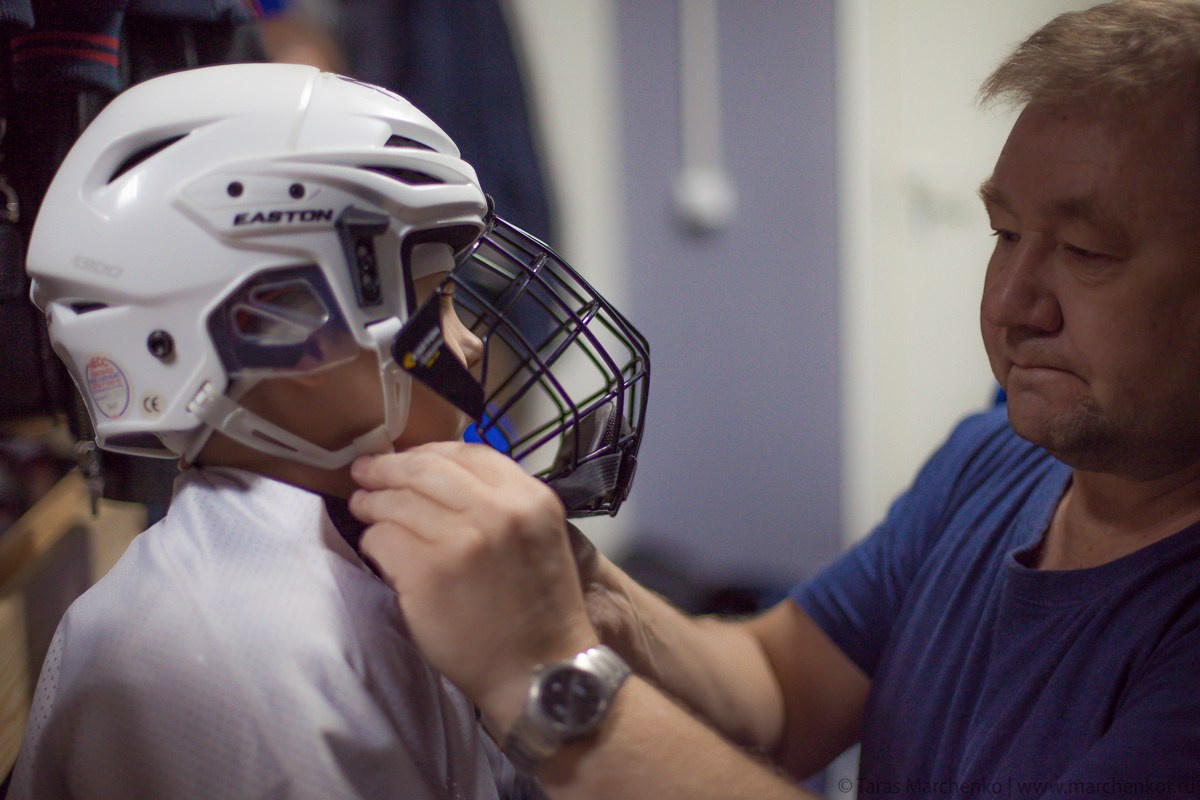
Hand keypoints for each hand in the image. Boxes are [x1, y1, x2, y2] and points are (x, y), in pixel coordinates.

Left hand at [350, 442, 599, 730]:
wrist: (538, 669)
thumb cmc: (536, 607)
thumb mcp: (538, 536)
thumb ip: (501, 501)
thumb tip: (438, 475)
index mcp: (529, 498)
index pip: (467, 451)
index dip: (428, 452)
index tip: (407, 459)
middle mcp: (497, 512)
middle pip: (425, 469)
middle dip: (387, 468)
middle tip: (365, 472)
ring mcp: (459, 541)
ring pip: (396, 501)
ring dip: (373, 503)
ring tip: (363, 507)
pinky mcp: (426, 574)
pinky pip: (382, 539)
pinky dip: (373, 542)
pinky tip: (376, 550)